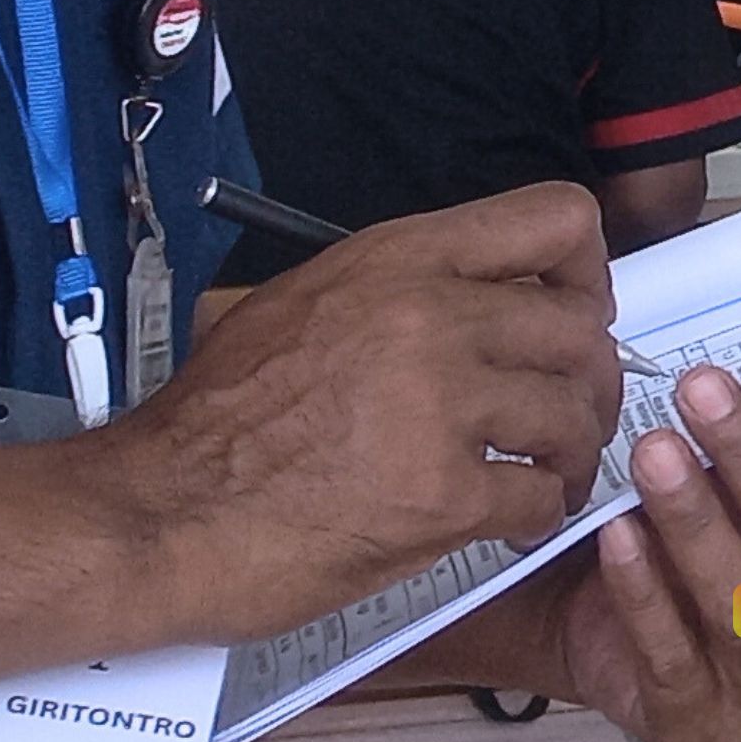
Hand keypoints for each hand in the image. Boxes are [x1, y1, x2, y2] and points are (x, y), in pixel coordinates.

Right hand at [98, 187, 623, 642]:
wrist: (152, 515)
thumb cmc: (213, 424)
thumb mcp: (301, 305)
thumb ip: (401, 291)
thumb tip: (484, 299)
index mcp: (397, 262)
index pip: (555, 219)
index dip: (586, 272)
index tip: (574, 314)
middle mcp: (428, 319)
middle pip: (581, 331)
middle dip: (588, 381)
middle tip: (570, 416)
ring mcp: (438, 406)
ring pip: (573, 416)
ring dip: (570, 453)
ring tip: (542, 474)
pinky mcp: (441, 495)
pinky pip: (539, 498)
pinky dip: (536, 516)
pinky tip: (508, 522)